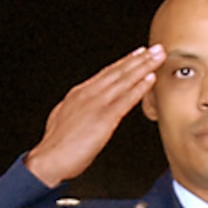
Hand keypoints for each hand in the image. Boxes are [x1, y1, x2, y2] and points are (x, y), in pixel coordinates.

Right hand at [24, 45, 163, 186]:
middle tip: (155, 48)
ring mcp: (97, 104)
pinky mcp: (105, 117)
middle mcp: (89, 94)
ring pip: (124, 80)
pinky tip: (150, 78)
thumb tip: (84, 112)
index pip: (106, 74)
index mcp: (79, 94)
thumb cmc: (56, 147)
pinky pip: (126, 99)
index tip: (137, 54)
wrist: (49, 158)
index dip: (124, 63)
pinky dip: (139, 87)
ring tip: (158, 56)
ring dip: (144, 66)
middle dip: (139, 59)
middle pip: (118, 72)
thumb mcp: (63, 121)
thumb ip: (78, 112)